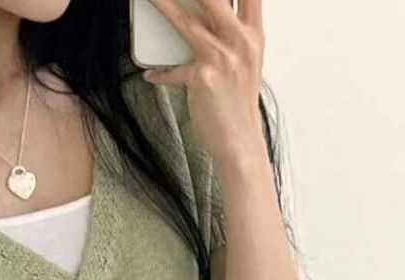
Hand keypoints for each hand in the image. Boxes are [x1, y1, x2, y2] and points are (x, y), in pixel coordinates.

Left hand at [142, 0, 266, 168]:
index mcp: (253, 35)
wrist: (239, 141)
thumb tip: (204, 21)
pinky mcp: (202, 77)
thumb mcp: (244, 64)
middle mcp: (240, 41)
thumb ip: (230, 38)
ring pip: (187, 22)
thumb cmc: (237, 106)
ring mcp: (222, 58)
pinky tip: (151, 73)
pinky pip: (172, 70)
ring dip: (164, 6)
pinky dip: (159, 72)